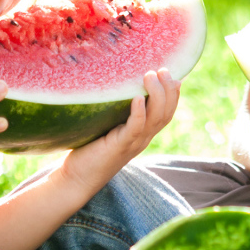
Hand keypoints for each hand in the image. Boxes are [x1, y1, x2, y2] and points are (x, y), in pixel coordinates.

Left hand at [62, 69, 179, 192]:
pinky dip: (139, 113)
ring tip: (151, 75)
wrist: (76, 180)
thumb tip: (114, 87)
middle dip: (169, 90)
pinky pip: (135, 129)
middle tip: (163, 70)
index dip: (173, 95)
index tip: (174, 75)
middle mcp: (142, 139)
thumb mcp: (107, 126)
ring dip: (157, 95)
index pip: (166, 114)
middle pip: (166, 114)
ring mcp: (133, 144)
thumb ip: (116, 112)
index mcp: (143, 135)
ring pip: (155, 119)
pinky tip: (138, 98)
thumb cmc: (88, 150)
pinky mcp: (119, 147)